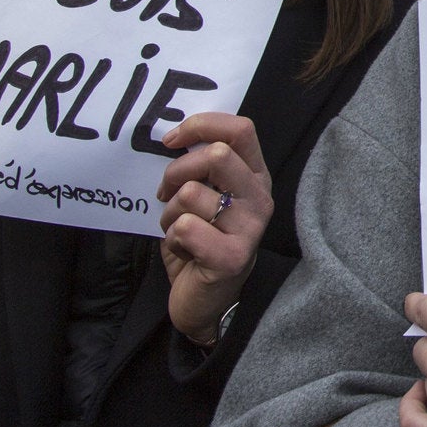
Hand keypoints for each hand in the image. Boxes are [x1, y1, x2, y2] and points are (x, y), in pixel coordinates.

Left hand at [155, 113, 274, 344]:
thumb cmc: (202, 241)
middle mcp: (260, 198)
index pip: (240, 130)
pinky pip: (186, 227)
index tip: (171, 140)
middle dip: (176, 171)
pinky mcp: (233, 257)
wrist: (208, 300)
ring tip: (178, 229)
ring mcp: (251, 228)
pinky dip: (171, 237)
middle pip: (217, 156)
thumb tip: (174, 138)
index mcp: (254, 176)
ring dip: (170, 213)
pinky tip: (183, 249)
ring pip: (191, 194)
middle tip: (166, 191)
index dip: (201, 125)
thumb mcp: (206, 196)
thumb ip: (201, 168)